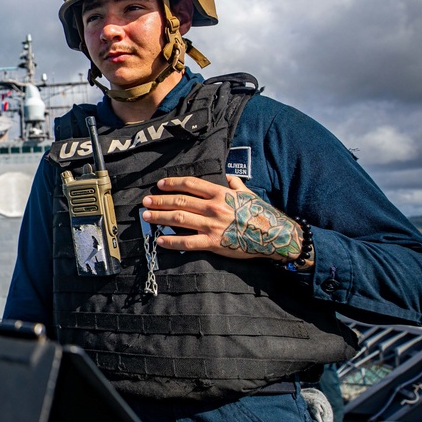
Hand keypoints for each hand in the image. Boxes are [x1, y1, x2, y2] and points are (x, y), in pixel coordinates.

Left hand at [141, 174, 302, 261]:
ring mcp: (212, 226)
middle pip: (180, 201)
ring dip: (160, 217)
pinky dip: (172, 241)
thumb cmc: (262, 214)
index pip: (191, 185)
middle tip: (145, 201)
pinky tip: (160, 239)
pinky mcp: (214, 243)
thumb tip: (229, 177)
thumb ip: (236, 185)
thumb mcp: (249, 195)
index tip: (160, 185)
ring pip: (179, 219)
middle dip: (160, 200)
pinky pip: (188, 242)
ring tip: (147, 216)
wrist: (276, 235)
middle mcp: (214, 208)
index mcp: (221, 194)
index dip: (173, 183)